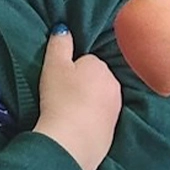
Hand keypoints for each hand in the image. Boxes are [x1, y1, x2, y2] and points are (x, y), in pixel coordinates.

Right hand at [32, 27, 121, 169]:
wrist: (72, 141)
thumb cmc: (60, 99)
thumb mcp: (54, 67)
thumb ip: (59, 44)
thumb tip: (63, 28)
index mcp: (99, 66)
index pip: (85, 61)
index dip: (70, 70)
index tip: (59, 82)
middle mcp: (113, 83)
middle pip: (95, 79)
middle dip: (83, 85)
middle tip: (63, 97)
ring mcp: (116, 107)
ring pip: (100, 98)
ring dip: (88, 102)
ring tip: (69, 113)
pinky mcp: (113, 128)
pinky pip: (100, 117)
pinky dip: (91, 119)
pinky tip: (78, 126)